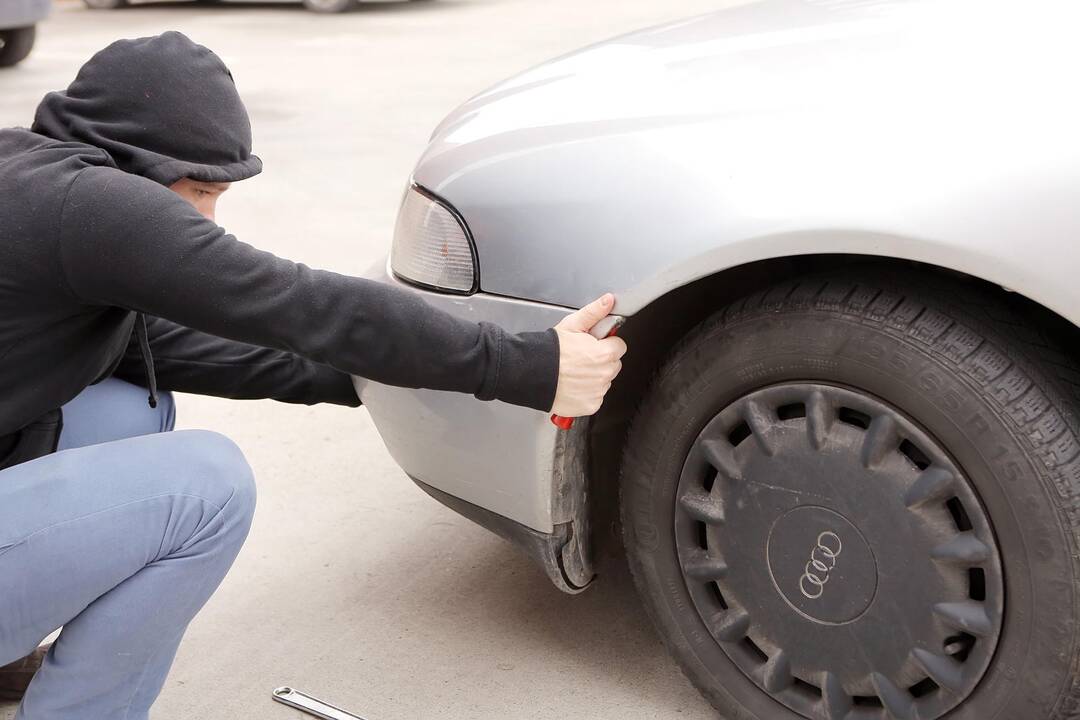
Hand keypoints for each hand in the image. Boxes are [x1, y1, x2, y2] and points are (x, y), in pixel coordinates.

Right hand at [551, 293, 627, 416]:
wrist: (531, 373)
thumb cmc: (550, 351)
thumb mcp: (572, 324)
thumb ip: (594, 313)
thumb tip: (609, 301)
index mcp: (604, 353)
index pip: (619, 347)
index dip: (606, 344)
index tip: (593, 345)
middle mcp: (604, 374)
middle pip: (613, 365)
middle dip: (601, 361)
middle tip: (581, 358)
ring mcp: (598, 392)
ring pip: (605, 381)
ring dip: (594, 377)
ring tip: (574, 372)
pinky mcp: (590, 405)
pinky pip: (596, 397)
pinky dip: (587, 393)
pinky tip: (573, 385)